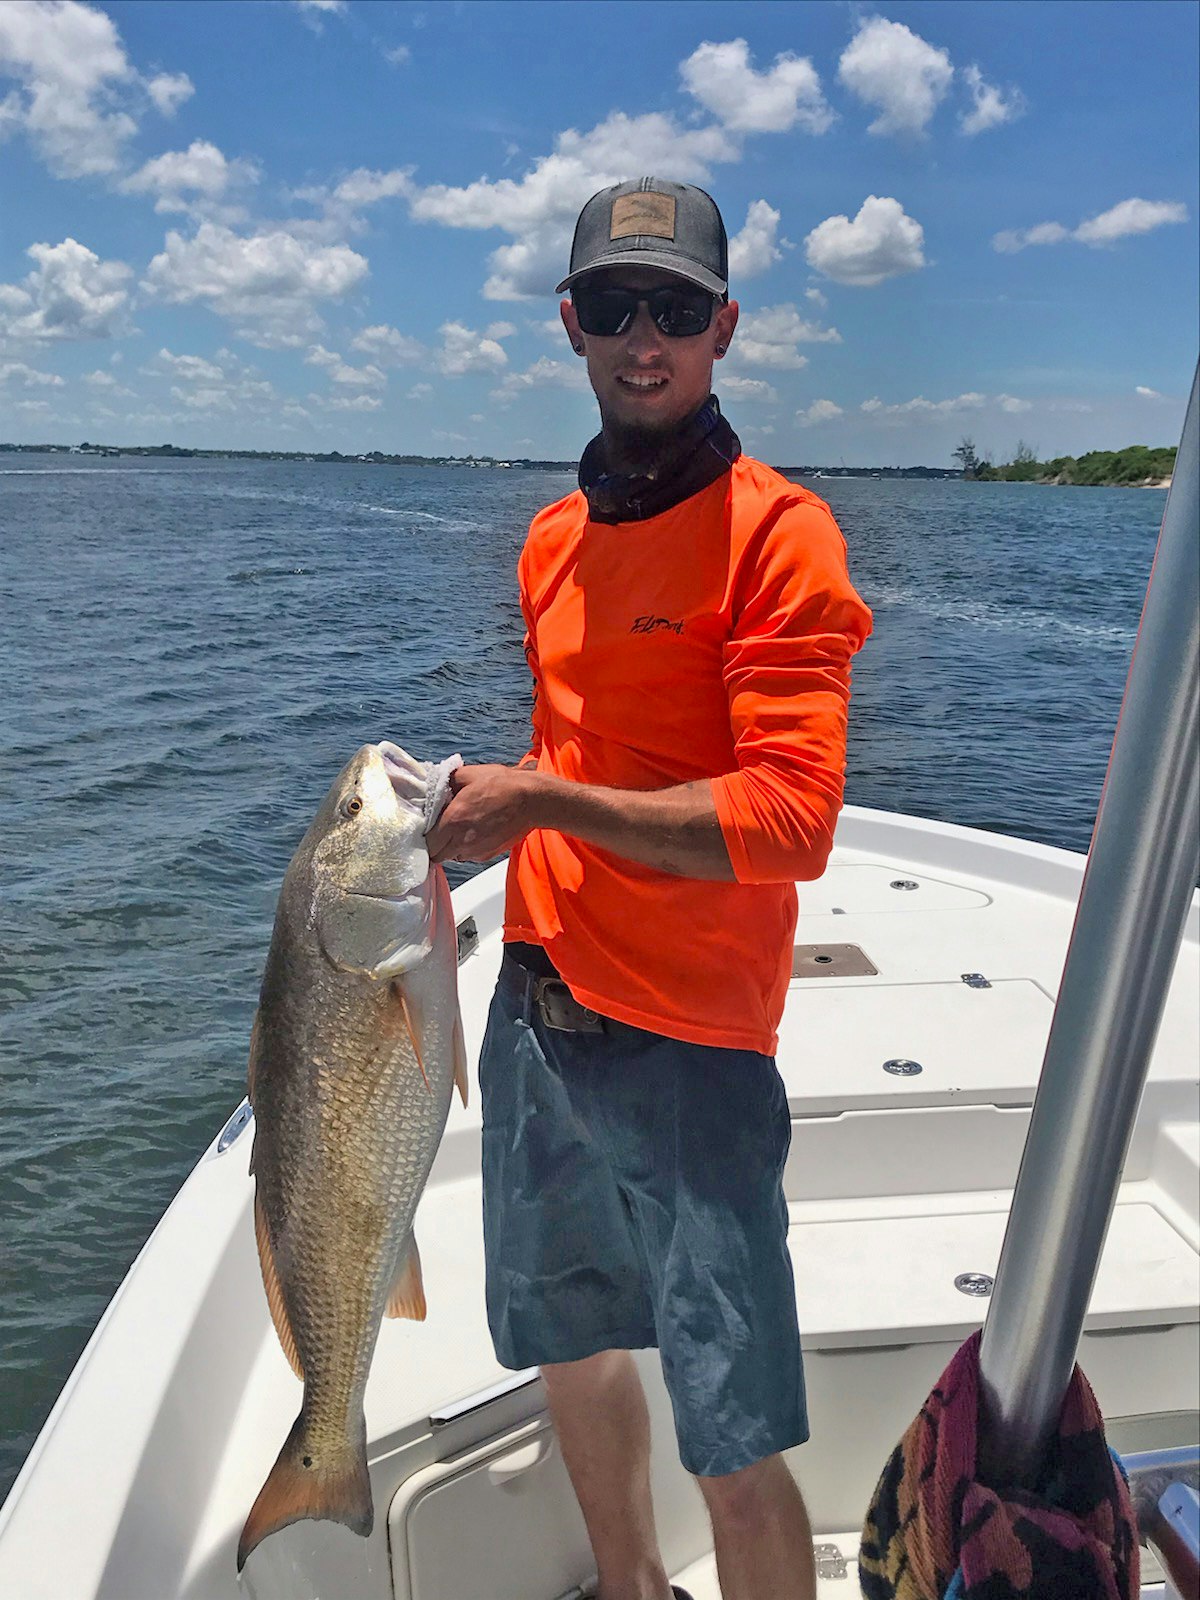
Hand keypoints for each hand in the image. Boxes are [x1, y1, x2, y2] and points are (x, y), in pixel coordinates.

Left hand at [426, 764, 545, 864]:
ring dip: (450, 848)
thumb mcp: (469, 774)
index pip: (427, 842)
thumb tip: (434, 785)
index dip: (425, 835)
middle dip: (435, 845)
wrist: (532, 800)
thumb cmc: (502, 785)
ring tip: (459, 830)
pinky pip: (468, 856)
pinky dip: (466, 848)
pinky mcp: (487, 855)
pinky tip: (474, 832)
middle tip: (440, 830)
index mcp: (454, 820)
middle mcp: (462, 841)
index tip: (428, 826)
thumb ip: (446, 781)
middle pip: (437, 856)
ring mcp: (476, 851)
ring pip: (452, 857)